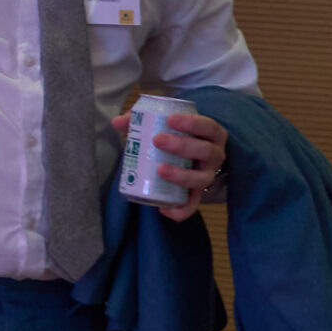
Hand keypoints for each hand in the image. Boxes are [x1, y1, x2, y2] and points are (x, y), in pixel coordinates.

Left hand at [110, 108, 226, 222]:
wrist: (189, 158)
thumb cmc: (178, 136)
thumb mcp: (165, 125)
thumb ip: (143, 120)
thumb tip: (117, 122)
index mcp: (211, 134)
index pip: (208, 126)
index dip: (193, 123)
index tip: (170, 119)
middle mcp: (214, 155)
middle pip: (206, 151)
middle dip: (182, 145)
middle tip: (157, 140)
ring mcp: (207, 176)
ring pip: (201, 178)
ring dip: (181, 175)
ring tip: (160, 169)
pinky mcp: (198, 195)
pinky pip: (193, 205)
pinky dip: (181, 210)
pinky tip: (164, 210)